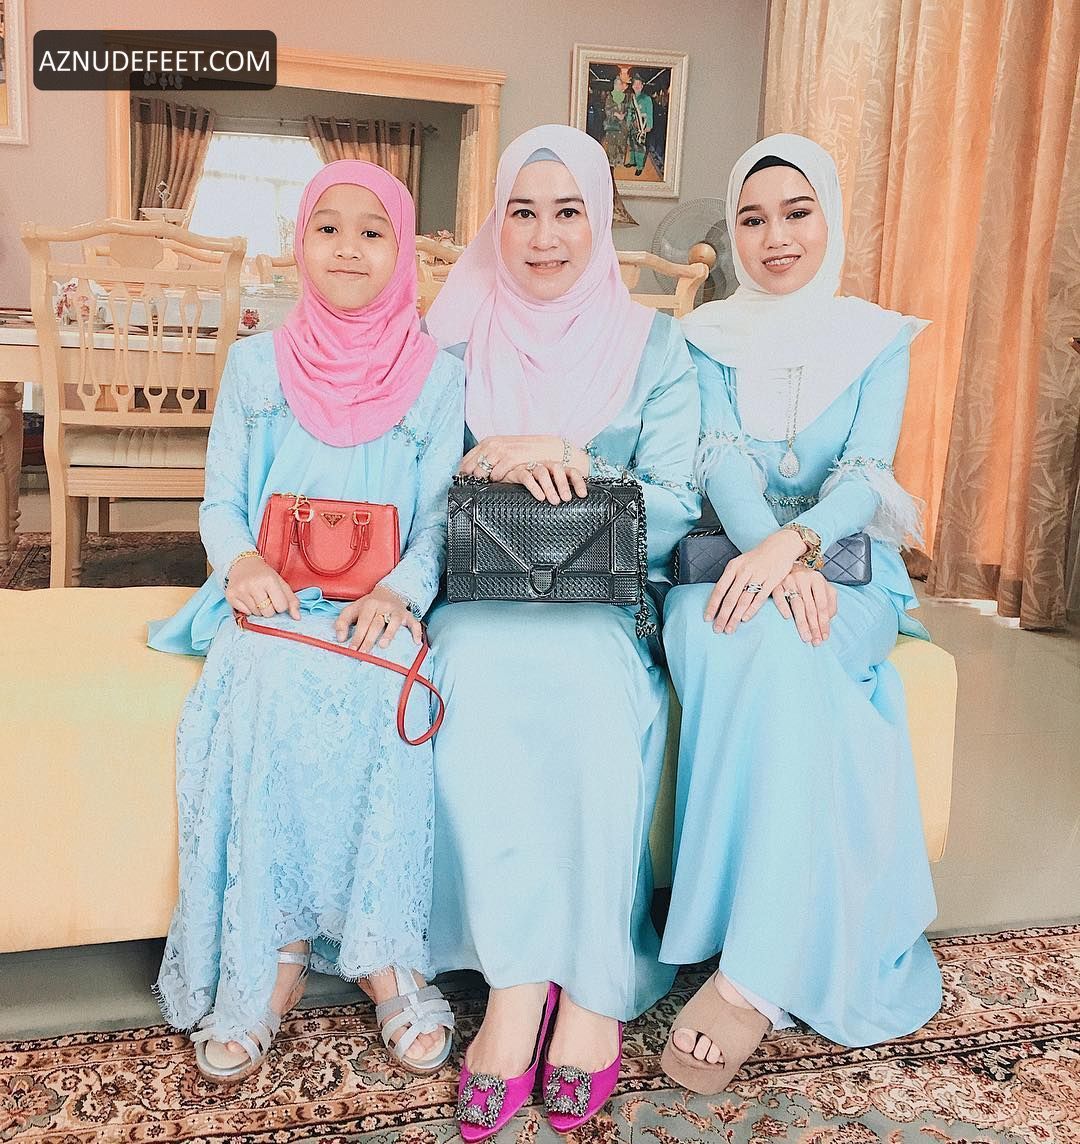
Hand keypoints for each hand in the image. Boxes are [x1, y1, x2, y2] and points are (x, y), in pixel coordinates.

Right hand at [226, 555, 300, 619]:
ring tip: (257, 597)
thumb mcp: (281, 583)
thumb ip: (292, 600)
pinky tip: (248, 598)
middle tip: (266, 598)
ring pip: (256, 614)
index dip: (281, 605)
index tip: (276, 598)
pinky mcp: (230, 595)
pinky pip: (245, 613)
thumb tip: (297, 618)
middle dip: (270, 609)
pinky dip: (248, 609)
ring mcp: (240, 590)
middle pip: (268, 613)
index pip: (281, 607)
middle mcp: (253, 585)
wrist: (243, 564)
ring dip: (259, 609)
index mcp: (269, 580)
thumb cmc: (265, 575)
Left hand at [334, 585, 421, 651]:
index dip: (357, 635)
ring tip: (383, 646)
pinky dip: (417, 632)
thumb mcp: (352, 609)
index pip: (363, 621)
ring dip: (389, 634)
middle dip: (369, 639)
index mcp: (369, 604)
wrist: (388, 592)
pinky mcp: (408, 615)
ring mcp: (397, 610)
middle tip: (364, 653)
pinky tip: (416, 642)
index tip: (352, 649)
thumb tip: (340, 639)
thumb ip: (342, 622)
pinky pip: (414, 623)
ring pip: (394, 622)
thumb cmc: (367, 606)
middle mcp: (384, 606)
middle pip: (377, 623)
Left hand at [460, 435, 588, 480]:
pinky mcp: (511, 457)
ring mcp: (501, 450)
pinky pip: (496, 473)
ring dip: (483, 480)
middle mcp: (492, 444)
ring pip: (481, 470)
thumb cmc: (525, 452)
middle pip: (470, 466)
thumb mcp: (504, 450)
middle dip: (470, 479)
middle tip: (473, 488)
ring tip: (487, 485)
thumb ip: (489, 457)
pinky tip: (500, 482)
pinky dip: (496, 479)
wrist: (546, 448)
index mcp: (488, 442)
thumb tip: (472, 471)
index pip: (466, 459)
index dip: (462, 473)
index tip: (462, 484)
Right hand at [504, 460, 587, 504]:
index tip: (583, 495)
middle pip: (557, 468)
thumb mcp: (548, 490)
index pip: (571, 472)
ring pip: (542, 472)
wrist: (504, 478)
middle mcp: (545, 466)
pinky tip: (540, 497)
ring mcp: (531, 467)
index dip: (578, 482)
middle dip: (563, 484)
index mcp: (556, 470)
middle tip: (566, 499)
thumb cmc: (531, 487)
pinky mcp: (518, 472)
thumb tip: (576, 508)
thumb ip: (559, 494)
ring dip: (550, 487)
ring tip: (555, 501)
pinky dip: (534, 487)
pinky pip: (527, 477)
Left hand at [703, 529, 807, 632]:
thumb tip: (718, 598)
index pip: (719, 589)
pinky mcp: (771, 581)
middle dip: (723, 616)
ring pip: (743, 600)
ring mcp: (758, 576)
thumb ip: (730, 579)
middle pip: (730, 598)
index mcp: (733, 567)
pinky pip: (759, 598)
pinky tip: (744, 619)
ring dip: (735, 617)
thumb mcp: (739, 563)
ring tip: (729, 629)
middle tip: (717, 629)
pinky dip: (751, 610)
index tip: (707, 618)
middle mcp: (744, 571)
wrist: (779, 546)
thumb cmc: (756, 558)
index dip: (713, 605)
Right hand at [771, 566, 836, 643]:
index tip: (824, 637)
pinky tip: (787, 618)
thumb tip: (828, 620)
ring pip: (797, 604)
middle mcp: (804, 578)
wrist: (787, 564)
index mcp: (817, 579)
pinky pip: (779, 597)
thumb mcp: (821, 588)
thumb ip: (828, 602)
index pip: (822, 604)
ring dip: (802, 623)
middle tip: (815, 642)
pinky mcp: (775, 583)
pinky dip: (783, 607)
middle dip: (814, 626)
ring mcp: (789, 580)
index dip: (824, 622)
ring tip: (806, 637)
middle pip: (811, 607)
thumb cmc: (807, 582)